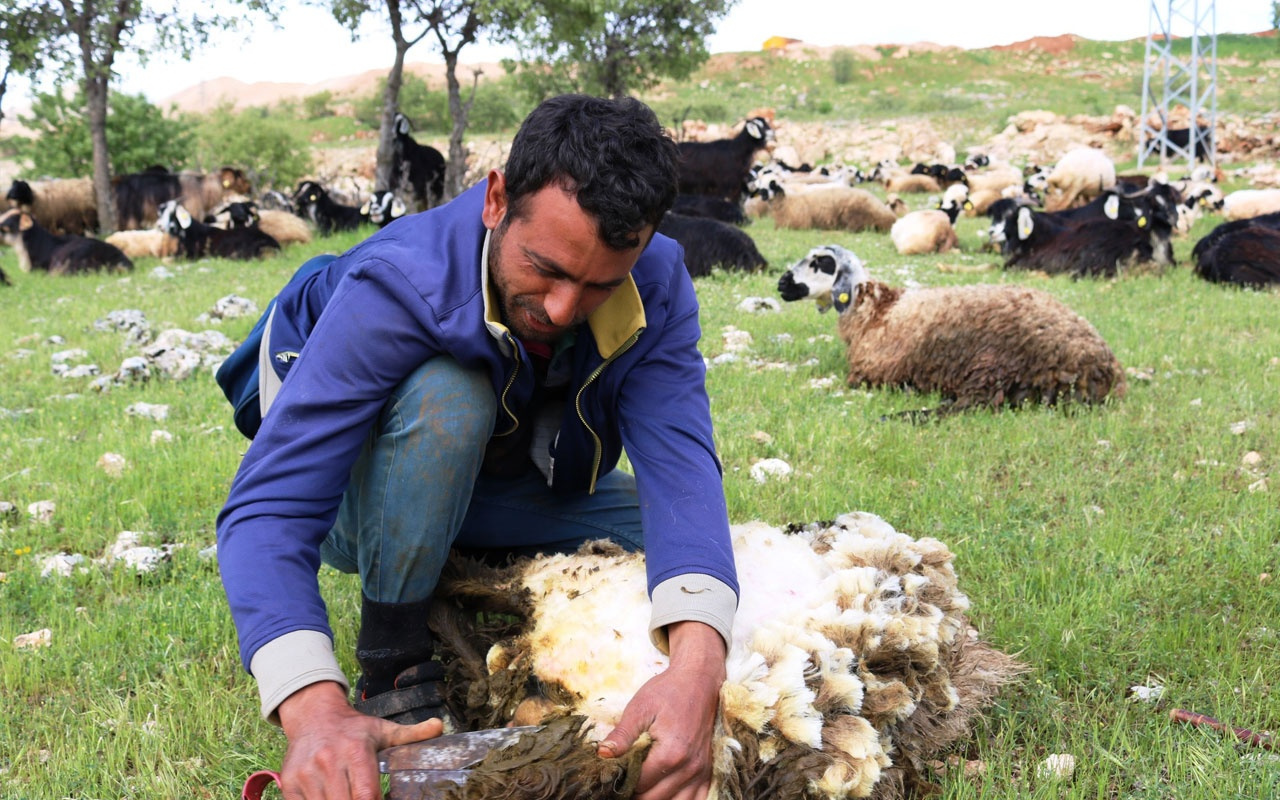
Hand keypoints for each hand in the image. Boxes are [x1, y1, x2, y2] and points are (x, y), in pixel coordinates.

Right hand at [276, 681, 443, 799]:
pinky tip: (332, 797)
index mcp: (355, 751)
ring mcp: (306, 775)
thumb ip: (412, 735)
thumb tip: (441, 727)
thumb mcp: (383, 730)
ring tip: (349, 795)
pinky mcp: (289, 784)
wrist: (313, 717)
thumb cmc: (354, 729)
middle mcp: (328, 762)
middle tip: (365, 798)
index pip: (366, 795)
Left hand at [598, 622, 726, 799]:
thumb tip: (602, 754)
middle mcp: (689, 767)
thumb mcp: (640, 707)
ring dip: (656, 799)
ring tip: (640, 789)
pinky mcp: (708, 769)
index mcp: (671, 753)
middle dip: (635, 795)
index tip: (611, 777)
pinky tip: (665, 793)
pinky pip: (698, 799)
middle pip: (655, 799)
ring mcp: (701, 770)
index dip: (622, 783)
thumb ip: (622, 734)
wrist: (700, 679)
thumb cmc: (668, 690)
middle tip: (621, 784)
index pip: (640, 785)